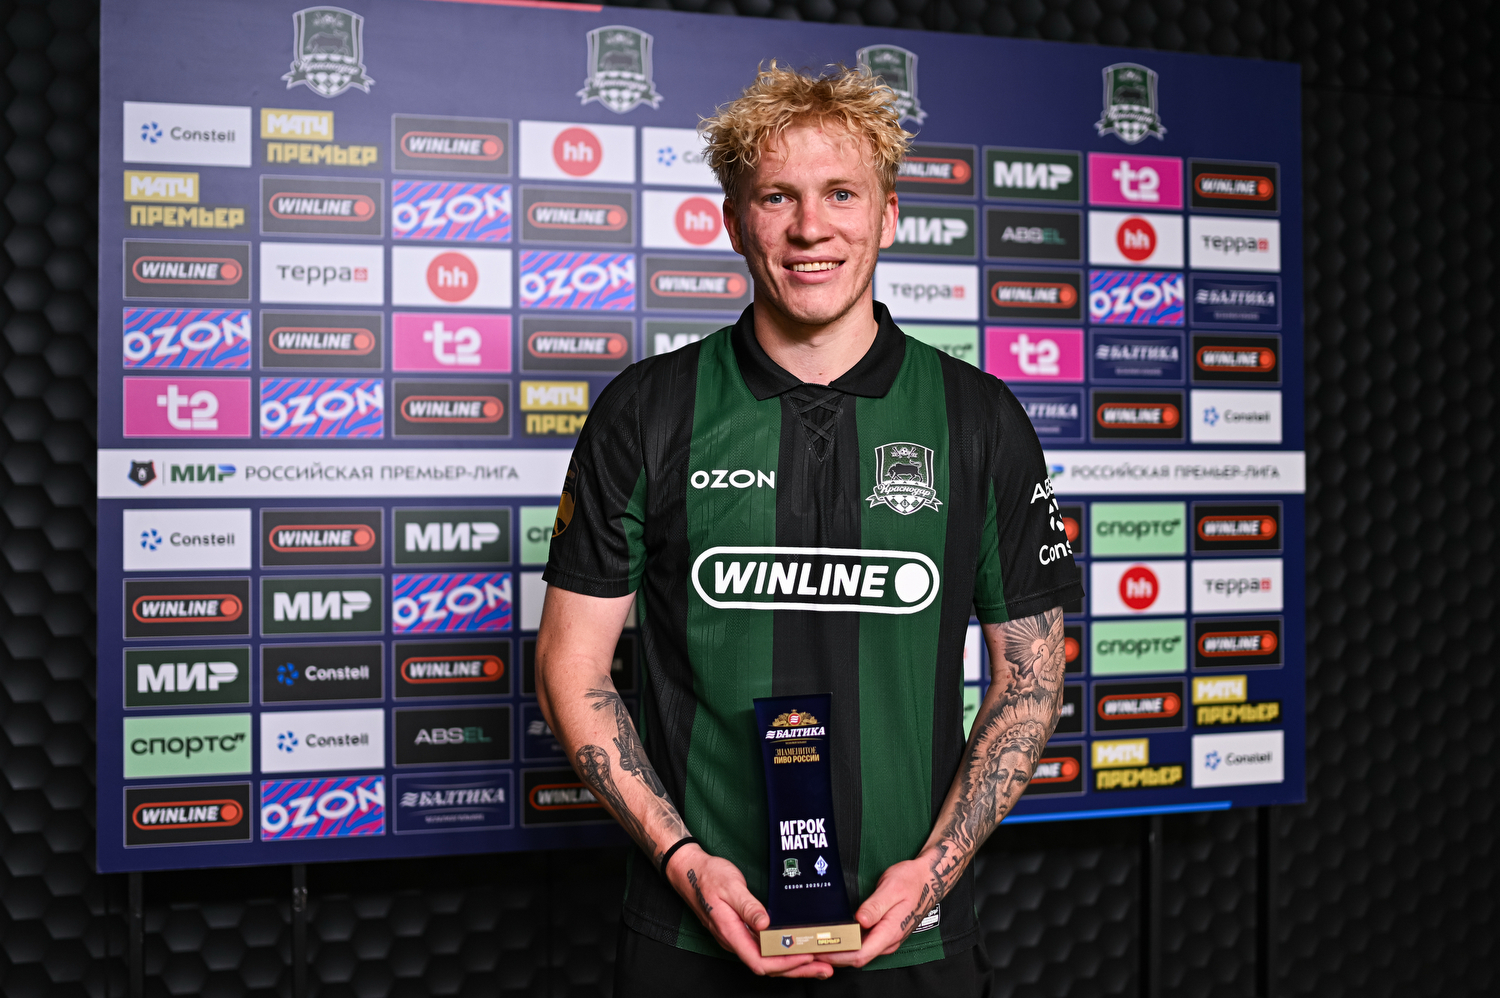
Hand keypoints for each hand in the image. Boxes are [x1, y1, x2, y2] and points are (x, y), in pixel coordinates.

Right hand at [665, 844, 834, 978]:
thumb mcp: (730, 886)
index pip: (759, 961)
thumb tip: (765, 924)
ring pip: (768, 959)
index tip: (806, 957)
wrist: (689, 870)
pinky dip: (784, 952)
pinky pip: (765, 949)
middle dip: (797, 970)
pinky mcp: (743, 931)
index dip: (784, 964)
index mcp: (730, 932)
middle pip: (768, 967)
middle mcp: (735, 940)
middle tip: (824, 969)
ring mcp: (739, 937)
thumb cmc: (708, 876)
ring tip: (819, 963)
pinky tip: (798, 948)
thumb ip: (748, 906)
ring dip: (794, 963)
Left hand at [821, 855, 939, 967]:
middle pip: (856, 958)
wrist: (927, 879)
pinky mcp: (882, 933)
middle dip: (832, 956)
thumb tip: (860, 921)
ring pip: (858, 953)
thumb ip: (876, 906)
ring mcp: (885, 938)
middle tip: (809, 947)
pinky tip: (832, 935)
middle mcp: (888, 940)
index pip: (861, 954)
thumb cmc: (910, 881)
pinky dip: (846, 944)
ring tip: (815, 942)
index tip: (818, 950)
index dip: (838, 956)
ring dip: (837, 951)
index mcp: (890, 931)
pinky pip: (862, 945)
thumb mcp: (892, 888)